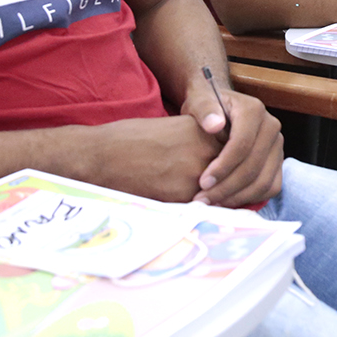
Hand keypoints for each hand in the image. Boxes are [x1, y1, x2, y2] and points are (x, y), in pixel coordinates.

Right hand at [74, 115, 222, 202]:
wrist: (103, 155)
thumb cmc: (132, 140)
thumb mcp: (173, 129)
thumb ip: (198, 142)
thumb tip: (218, 161)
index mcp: (203, 129)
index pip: (233, 151)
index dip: (229, 163)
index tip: (223, 170)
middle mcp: (205, 149)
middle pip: (230, 172)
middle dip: (226, 181)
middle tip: (217, 189)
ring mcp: (196, 173)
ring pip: (219, 190)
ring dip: (215, 196)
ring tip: (200, 198)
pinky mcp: (183, 194)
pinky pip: (202, 205)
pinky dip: (198, 207)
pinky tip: (183, 203)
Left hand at [181, 82, 282, 207]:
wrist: (218, 109)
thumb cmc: (205, 107)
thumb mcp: (198, 100)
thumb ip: (203, 108)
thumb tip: (215, 125)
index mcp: (253, 110)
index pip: (242, 144)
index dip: (223, 167)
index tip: (203, 182)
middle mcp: (271, 126)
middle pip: (253, 166)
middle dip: (227, 187)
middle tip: (203, 199)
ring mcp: (277, 145)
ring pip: (264, 180)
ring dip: (237, 197)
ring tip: (212, 203)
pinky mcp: (278, 161)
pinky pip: (271, 186)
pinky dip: (251, 198)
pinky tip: (227, 201)